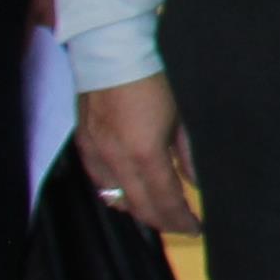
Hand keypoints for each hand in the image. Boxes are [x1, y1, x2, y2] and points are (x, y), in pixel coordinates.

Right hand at [76, 73, 203, 236]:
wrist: (112, 52)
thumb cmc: (157, 80)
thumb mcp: (182, 116)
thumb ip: (187, 154)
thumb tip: (196, 182)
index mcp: (144, 154)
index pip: (164, 201)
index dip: (180, 220)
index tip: (196, 228)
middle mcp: (115, 161)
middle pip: (138, 207)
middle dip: (162, 221)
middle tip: (180, 225)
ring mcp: (95, 154)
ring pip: (115, 198)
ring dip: (138, 210)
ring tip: (159, 213)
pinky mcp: (83, 144)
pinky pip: (98, 182)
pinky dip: (115, 194)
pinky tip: (127, 194)